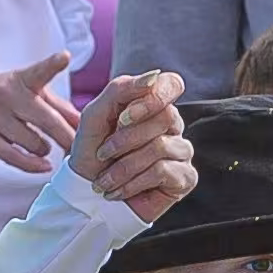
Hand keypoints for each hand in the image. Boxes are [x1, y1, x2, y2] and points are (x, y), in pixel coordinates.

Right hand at [0, 52, 78, 171]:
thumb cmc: (4, 101)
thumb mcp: (28, 94)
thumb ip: (58, 106)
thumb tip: (82, 122)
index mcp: (21, 80)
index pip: (39, 72)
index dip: (52, 65)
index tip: (63, 57)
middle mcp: (6, 95)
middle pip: (47, 120)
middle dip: (67, 137)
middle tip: (79, 147)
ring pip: (34, 142)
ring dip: (45, 150)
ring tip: (43, 147)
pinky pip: (17, 158)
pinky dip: (34, 165)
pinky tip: (44, 165)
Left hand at [72, 69, 193, 221]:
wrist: (86, 195)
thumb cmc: (92, 153)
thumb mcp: (95, 115)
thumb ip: (120, 89)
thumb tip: (153, 76)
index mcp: (154, 105)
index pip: (172, 84)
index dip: (152, 98)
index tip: (123, 118)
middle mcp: (172, 126)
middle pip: (166, 117)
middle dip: (126, 138)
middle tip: (103, 154)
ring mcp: (181, 151)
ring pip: (161, 147)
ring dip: (124, 166)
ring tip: (105, 180)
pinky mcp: (185, 178)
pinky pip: (163, 171)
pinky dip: (133, 182)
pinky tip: (118, 191)